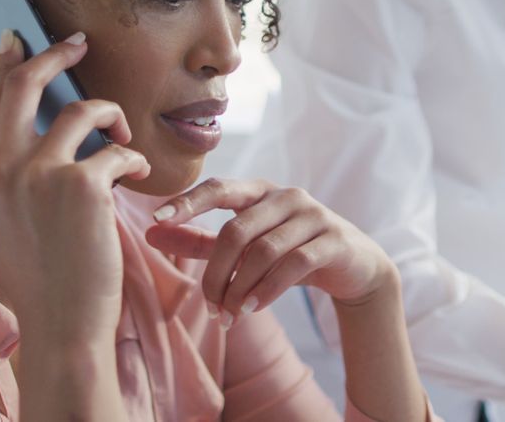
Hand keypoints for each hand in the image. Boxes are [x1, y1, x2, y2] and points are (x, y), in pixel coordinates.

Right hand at [0, 30, 149, 343]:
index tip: (24, 42)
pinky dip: (132, 160)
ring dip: (111, 116)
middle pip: (23, 83)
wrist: (61, 323)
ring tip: (122, 137)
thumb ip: (2, 171)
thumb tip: (24, 124)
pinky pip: (117, 150)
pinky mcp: (80, 185)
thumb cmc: (38, 273)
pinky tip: (137, 178)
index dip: (10, 65)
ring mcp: (35, 173)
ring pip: (82, 110)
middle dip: (53, 54)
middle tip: (78, 44)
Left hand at [146, 178, 394, 324]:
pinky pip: (294, 264)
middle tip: (210, 307)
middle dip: (216, 273)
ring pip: (263, 251)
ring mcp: (313, 215)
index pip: (218, 188)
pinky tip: (254, 308)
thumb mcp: (245, 245)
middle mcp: (286, 196)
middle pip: (237, 230)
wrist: (354, 266)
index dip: (187, 202)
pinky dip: (268, 289)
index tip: (156, 219)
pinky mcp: (333, 240)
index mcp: (259, 192)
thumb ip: (199, 239)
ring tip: (230, 315)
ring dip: (241, 288)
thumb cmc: (291, 251)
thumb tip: (150, 231)